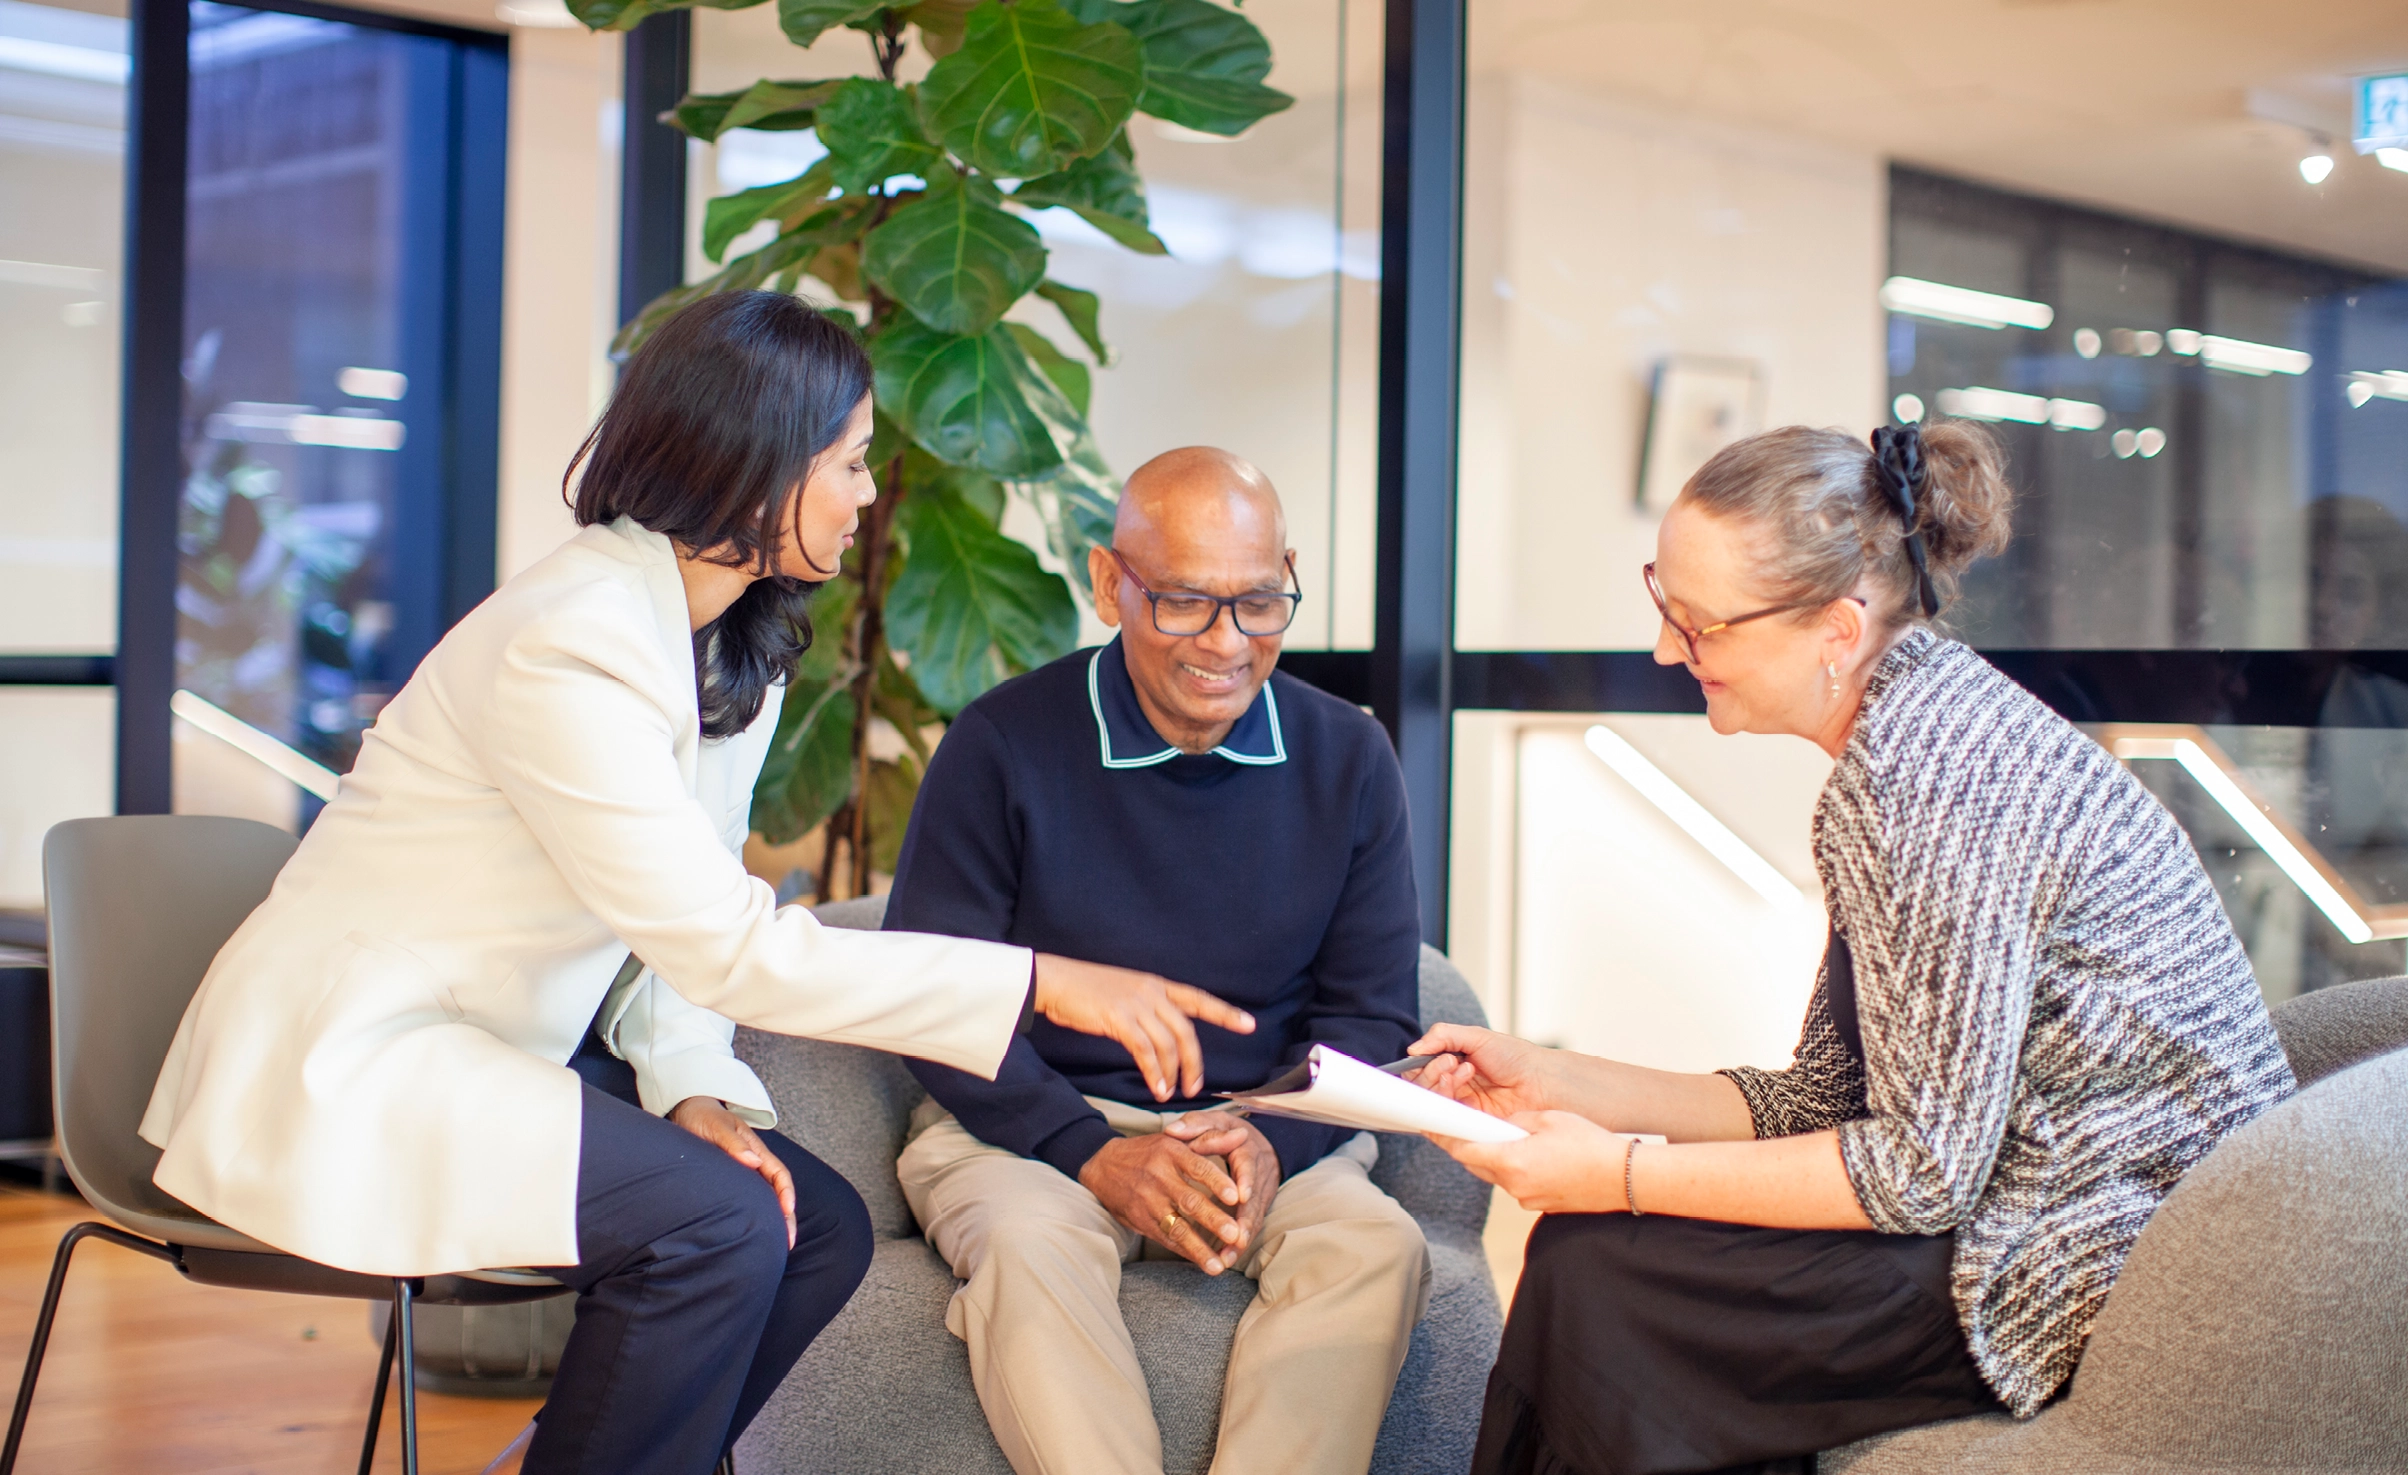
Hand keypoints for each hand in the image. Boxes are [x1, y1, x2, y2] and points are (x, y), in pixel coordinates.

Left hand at [669, 1096, 795, 1246]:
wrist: (688, 1111)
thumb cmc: (703, 1117)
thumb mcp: (717, 1127)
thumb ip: (734, 1144)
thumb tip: (754, 1161)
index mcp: (756, 1150)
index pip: (779, 1174)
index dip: (786, 1194)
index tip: (787, 1212)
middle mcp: (754, 1163)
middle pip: (777, 1192)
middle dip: (786, 1217)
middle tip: (788, 1242)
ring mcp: (743, 1173)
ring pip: (765, 1198)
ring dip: (773, 1220)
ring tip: (776, 1245)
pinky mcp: (730, 1181)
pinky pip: (748, 1200)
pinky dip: (755, 1216)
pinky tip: (751, 1233)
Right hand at [1032, 954, 1254, 1101]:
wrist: (1055, 981)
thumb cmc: (1086, 990)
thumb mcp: (1125, 992)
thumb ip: (1146, 1009)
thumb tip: (1160, 1034)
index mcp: (1156, 984)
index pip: (1198, 999)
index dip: (1225, 1013)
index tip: (1249, 1024)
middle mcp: (1152, 992)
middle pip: (1186, 1030)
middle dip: (1194, 1062)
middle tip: (1195, 1086)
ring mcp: (1136, 1004)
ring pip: (1167, 1044)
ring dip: (1173, 1072)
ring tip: (1171, 1093)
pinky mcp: (1119, 1018)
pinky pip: (1145, 1051)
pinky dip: (1154, 1072)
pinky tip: (1156, 1087)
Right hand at [1078, 1131, 1250, 1274]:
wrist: (1103, 1165)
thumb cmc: (1149, 1152)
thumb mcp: (1177, 1138)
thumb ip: (1212, 1139)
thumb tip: (1243, 1134)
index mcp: (1171, 1151)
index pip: (1198, 1167)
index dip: (1218, 1183)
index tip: (1238, 1197)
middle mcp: (1159, 1176)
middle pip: (1190, 1201)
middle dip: (1213, 1220)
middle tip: (1235, 1235)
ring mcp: (1148, 1201)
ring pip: (1177, 1227)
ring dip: (1199, 1247)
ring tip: (1219, 1265)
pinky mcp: (1140, 1220)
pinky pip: (1165, 1239)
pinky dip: (1185, 1251)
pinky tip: (1202, 1262)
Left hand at [1163, 1112, 1280, 1251]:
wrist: (1253, 1140)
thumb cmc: (1224, 1131)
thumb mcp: (1213, 1121)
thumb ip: (1194, 1125)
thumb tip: (1173, 1131)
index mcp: (1246, 1149)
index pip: (1248, 1165)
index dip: (1246, 1181)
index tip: (1240, 1196)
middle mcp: (1258, 1173)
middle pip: (1255, 1199)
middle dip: (1246, 1220)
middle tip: (1236, 1238)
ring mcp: (1260, 1193)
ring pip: (1253, 1218)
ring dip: (1242, 1239)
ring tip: (1226, 1258)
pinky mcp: (1256, 1207)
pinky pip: (1249, 1227)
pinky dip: (1238, 1244)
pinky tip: (1226, 1259)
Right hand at [1405, 1023, 1558, 1119]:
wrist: (1542, 1081)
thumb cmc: (1516, 1057)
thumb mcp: (1477, 1036)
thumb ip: (1442, 1036)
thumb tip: (1413, 1049)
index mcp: (1453, 1065)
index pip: (1421, 1069)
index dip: (1423, 1064)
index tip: (1440, 1056)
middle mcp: (1454, 1087)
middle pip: (1421, 1087)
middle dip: (1432, 1073)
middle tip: (1452, 1062)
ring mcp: (1461, 1107)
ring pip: (1430, 1103)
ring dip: (1442, 1085)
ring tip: (1466, 1071)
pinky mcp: (1469, 1124)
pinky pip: (1445, 1121)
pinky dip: (1448, 1105)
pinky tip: (1465, 1090)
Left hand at [1431, 1109, 1634, 1214]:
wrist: (1625, 1179)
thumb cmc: (1591, 1146)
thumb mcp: (1548, 1119)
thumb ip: (1516, 1121)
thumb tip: (1502, 1124)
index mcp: (1511, 1161)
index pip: (1464, 1150)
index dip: (1445, 1136)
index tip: (1433, 1125)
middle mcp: (1514, 1185)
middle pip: (1476, 1164)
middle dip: (1469, 1145)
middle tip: (1469, 1125)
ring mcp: (1527, 1199)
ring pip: (1496, 1175)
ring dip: (1495, 1157)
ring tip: (1512, 1138)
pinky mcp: (1540, 1205)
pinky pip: (1516, 1185)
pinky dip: (1516, 1169)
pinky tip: (1534, 1156)